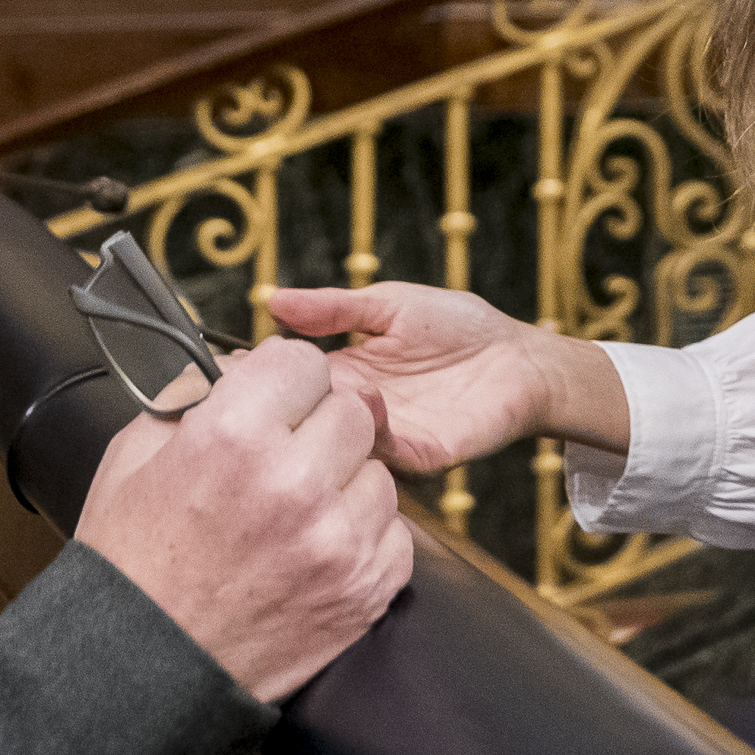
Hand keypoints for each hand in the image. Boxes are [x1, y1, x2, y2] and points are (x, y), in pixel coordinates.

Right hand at [73, 338, 413, 701]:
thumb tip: (242, 367)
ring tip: (296, 509)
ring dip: (345, 481)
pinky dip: (361, 535)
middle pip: (352, 410)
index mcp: (233, 437)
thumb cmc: (133, 562)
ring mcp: (338, 541)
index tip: (274, 398)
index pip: (303, 361)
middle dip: (319, 424)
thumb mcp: (133, 455)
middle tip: (285, 453)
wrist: (147, 670)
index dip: (285, 378)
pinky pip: (394, 532)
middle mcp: (295, 483)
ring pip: (378, 471)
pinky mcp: (365, 589)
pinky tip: (315, 547)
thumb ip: (191, 394)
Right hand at [263, 281, 626, 473]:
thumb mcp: (387, 305)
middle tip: (261, 395)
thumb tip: (271, 299)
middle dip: (284, 414)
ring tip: (320, 396)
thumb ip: (333, 308)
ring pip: (341, 447)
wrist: (522, 358)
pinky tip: (368, 408)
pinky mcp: (425, 454)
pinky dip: (374, 437)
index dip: (264, 381)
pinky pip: (390, 456)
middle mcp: (361, 414)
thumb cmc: (460, 328)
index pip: (293, 388)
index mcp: (346, 378)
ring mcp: (391, 439)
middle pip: (308, 425)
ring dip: (328, 427)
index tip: (231, 369)